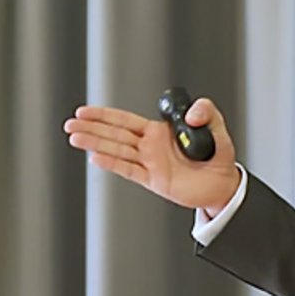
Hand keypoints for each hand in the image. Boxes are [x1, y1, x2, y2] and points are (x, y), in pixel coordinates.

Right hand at [63, 98, 240, 212]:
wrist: (223, 184)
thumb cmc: (218, 155)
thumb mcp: (216, 127)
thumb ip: (206, 113)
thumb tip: (193, 111)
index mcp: (159, 131)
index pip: (126, 120)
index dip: (105, 115)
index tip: (85, 111)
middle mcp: (150, 146)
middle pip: (115, 134)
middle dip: (92, 127)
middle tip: (71, 124)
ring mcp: (150, 163)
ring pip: (117, 150)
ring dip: (96, 143)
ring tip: (75, 137)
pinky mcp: (153, 180)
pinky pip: (129, 170)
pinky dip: (113, 164)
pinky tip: (96, 158)